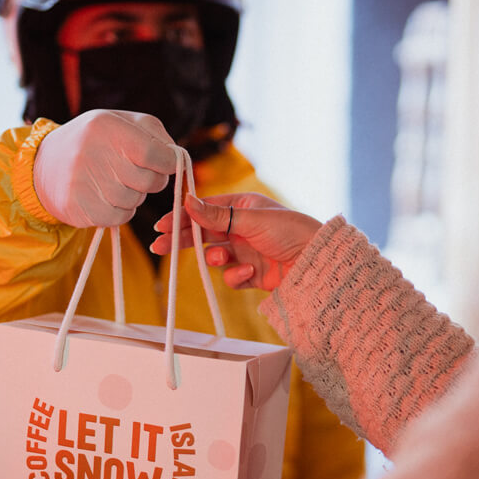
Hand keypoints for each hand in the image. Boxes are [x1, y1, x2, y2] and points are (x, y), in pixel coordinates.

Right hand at [34, 109, 177, 226]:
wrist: (43, 165)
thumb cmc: (95, 141)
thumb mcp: (121, 123)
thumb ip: (155, 134)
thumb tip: (178, 157)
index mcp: (107, 126)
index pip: (155, 154)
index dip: (168, 163)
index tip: (166, 164)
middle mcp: (93, 152)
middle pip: (149, 181)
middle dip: (151, 181)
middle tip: (135, 173)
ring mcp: (82, 181)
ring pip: (136, 201)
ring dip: (134, 196)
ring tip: (114, 181)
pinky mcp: (77, 207)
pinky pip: (120, 218)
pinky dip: (120, 211)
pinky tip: (105, 197)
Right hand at [151, 193, 321, 290]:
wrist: (318, 262)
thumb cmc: (291, 231)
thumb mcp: (251, 220)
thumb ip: (217, 216)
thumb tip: (188, 201)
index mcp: (244, 207)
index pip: (205, 210)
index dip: (183, 217)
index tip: (162, 226)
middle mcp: (243, 229)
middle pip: (204, 234)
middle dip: (184, 241)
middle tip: (161, 247)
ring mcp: (247, 252)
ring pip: (216, 258)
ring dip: (216, 259)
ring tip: (224, 258)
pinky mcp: (253, 274)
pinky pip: (232, 277)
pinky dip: (236, 276)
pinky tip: (249, 272)